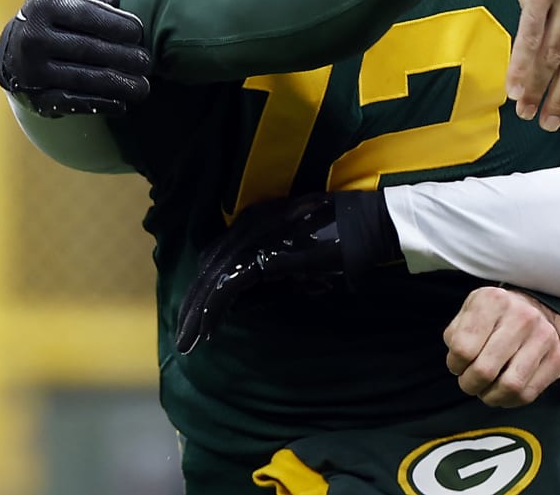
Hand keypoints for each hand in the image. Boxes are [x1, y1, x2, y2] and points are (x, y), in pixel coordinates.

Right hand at [0, 0, 151, 117]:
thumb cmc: (52, 17)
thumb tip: (115, 1)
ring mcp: (32, 70)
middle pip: (88, 49)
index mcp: (44, 6)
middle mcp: (33, 37)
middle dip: (123, 57)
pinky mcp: (35, 96)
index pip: (87, 15)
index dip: (116, 25)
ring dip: (118, 84)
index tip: (139, 33)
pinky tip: (121, 104)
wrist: (12, 50)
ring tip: (142, 86)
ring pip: (83, 79)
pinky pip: (72, 102)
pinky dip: (99, 104)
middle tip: (146, 62)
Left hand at [173, 190, 400, 353]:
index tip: (200, 318)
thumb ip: (283, 265)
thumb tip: (267, 286)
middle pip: (208, 266)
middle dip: (193, 304)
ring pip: (212, 278)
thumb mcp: (307, 252)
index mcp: (259, 219)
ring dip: (198, 312)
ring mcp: (256, 237)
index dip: (204, 286)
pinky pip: (228, 286)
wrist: (373, 225)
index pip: (219, 255)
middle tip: (186, 338)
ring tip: (190, 341)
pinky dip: (213, 310)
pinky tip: (207, 330)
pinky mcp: (265, 255)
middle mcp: (251, 223)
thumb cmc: (348, 239)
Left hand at [443, 286, 559, 407]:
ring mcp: (544, 336)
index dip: (455, 364)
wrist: (535, 308)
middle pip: (485, 370)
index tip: (458, 364)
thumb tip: (459, 363)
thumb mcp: (469, 312)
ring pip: (510, 386)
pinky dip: (510, 400)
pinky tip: (504, 390)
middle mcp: (523, 316)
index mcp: (495, 301)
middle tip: (470, 381)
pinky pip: (528, 394)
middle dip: (470, 384)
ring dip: (491, 396)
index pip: (463, 349)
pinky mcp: (558, 357)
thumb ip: (456, 336)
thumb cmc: (494, 316)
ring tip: (487, 388)